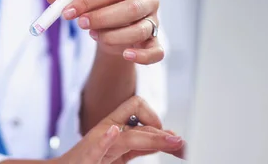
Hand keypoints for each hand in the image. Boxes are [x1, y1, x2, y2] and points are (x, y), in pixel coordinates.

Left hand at [46, 0, 162, 64]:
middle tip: (80, 24)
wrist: (113, 29)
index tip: (67, 11)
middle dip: (102, 17)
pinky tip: (126, 55)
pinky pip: (155, 52)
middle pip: (131, 8)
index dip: (89, 0)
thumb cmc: (100, 6)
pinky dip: (142, 55)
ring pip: (140, 30)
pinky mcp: (156, 43)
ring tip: (94, 35)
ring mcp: (155, 22)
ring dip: (113, 36)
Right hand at [56, 96, 184, 163]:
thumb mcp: (119, 151)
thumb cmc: (90, 160)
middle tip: (181, 143)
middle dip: (160, 133)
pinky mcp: (87, 157)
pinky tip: (113, 133)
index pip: (138, 108)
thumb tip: (169, 138)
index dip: (156, 120)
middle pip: (137, 123)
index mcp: (114, 127)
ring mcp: (96, 144)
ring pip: (126, 136)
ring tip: (170, 141)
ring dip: (149, 138)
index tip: (170, 138)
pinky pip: (96, 147)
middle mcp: (106, 131)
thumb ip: (141, 145)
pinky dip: (105, 140)